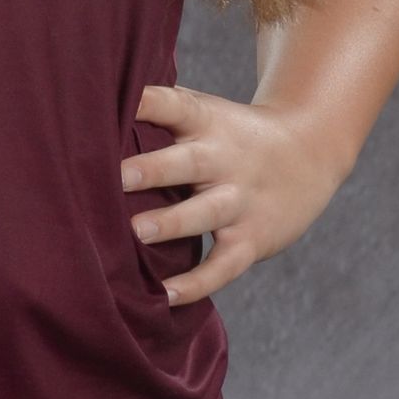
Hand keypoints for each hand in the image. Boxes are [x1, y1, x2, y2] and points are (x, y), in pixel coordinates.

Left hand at [121, 81, 347, 306]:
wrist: (310, 152)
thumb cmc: (232, 134)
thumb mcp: (206, 111)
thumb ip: (158, 109)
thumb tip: (89, 103)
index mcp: (207, 121)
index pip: (175, 105)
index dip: (147, 102)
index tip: (117, 103)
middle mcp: (223, 159)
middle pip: (189, 161)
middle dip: (154, 169)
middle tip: (118, 177)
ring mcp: (240, 200)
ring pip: (206, 212)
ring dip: (172, 222)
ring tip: (136, 232)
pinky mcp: (251, 239)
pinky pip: (223, 265)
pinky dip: (197, 283)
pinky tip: (166, 295)